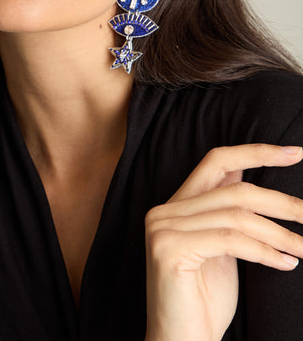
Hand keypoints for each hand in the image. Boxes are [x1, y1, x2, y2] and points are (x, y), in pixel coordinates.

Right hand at [144, 144, 302, 340]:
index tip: (294, 152)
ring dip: (279, 233)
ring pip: (237, 217)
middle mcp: (165, 211)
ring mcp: (163, 229)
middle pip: (235, 191)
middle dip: (280, 202)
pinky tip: (286, 263)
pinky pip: (230, 240)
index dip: (255, 152)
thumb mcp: (223, 249)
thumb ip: (230, 216)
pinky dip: (265, 251)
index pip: (217, 161)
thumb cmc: (205, 300)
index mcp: (177, 205)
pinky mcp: (169, 250)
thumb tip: (255, 184)